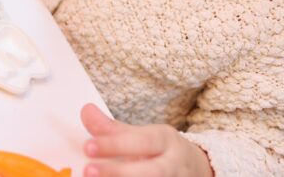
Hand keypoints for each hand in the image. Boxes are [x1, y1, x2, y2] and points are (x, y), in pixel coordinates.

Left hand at [81, 104, 212, 176]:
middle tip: (88, 170)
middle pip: (152, 172)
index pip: (142, 142)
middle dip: (120, 172)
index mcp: (166, 141)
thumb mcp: (144, 136)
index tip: (88, 147)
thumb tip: (86, 111)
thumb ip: (114, 129)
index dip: (115, 145)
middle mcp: (173, 166)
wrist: (197, 171)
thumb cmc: (162, 152)